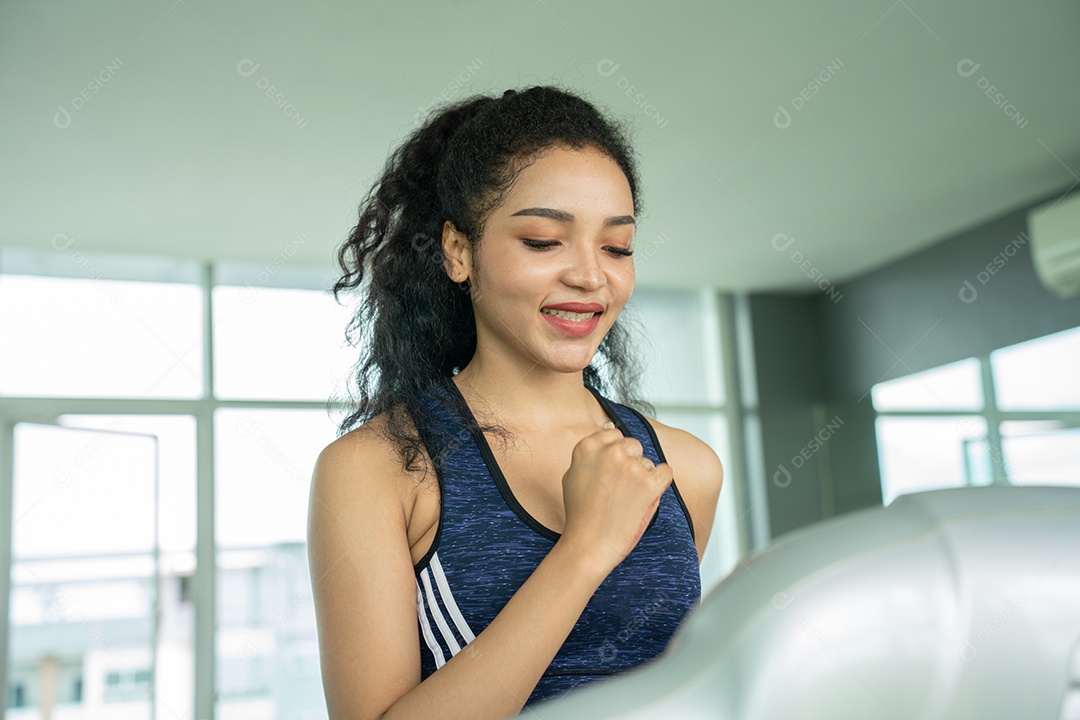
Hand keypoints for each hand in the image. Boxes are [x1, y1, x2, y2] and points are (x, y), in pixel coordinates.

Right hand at [559, 421, 672, 575]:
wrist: (589, 545)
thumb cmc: (580, 514)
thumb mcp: (572, 474)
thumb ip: (591, 450)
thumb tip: (609, 428)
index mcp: (588, 446)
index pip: (614, 434)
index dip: (615, 455)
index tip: (611, 474)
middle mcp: (610, 452)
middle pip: (634, 445)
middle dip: (631, 464)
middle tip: (620, 490)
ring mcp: (631, 466)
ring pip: (648, 462)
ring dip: (643, 478)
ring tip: (627, 500)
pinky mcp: (649, 483)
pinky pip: (665, 472)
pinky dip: (660, 485)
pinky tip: (646, 498)